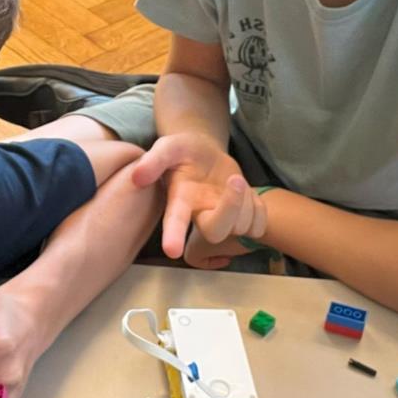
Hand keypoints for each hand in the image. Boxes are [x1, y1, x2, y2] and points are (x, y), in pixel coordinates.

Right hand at [132, 133, 267, 258]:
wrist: (204, 153)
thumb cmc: (183, 151)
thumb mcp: (168, 147)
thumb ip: (154, 160)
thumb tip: (138, 176)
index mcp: (180, 200)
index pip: (175, 220)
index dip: (174, 235)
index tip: (171, 251)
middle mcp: (200, 215)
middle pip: (216, 231)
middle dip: (231, 208)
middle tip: (234, 180)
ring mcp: (222, 220)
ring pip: (241, 227)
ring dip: (246, 203)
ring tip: (235, 181)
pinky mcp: (241, 220)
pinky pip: (258, 227)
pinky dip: (259, 211)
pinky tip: (247, 197)